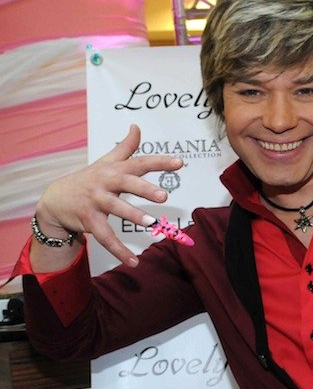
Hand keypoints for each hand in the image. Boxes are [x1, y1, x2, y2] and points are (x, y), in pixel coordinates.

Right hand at [33, 125, 182, 267]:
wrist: (55, 200)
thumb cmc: (89, 179)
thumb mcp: (106, 162)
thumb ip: (125, 147)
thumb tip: (137, 126)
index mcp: (114, 169)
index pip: (139, 163)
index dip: (159, 162)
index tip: (180, 163)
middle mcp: (105, 182)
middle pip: (126, 183)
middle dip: (144, 188)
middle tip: (164, 195)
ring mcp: (96, 201)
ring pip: (115, 208)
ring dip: (133, 215)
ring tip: (151, 223)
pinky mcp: (89, 220)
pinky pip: (106, 237)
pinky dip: (119, 251)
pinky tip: (134, 262)